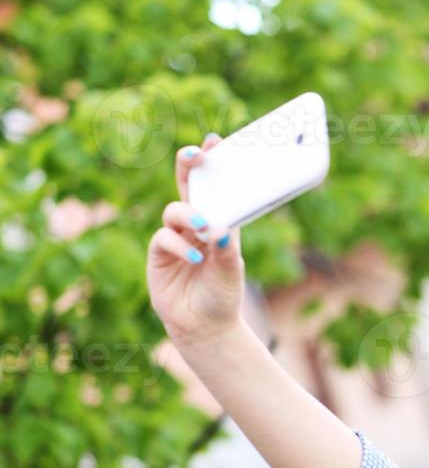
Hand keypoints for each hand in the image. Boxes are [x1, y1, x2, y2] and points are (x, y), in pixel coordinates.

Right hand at [146, 135, 245, 345]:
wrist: (205, 326)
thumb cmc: (222, 294)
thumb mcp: (232, 270)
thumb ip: (227, 248)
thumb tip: (220, 226)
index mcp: (218, 221)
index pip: (214, 187)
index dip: (212, 163)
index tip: (215, 141)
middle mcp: (195, 224)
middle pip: (187, 186)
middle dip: (188, 165)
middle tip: (196, 154)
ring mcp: (175, 237)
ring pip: (174, 209)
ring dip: (188, 214)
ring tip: (204, 227)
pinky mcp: (158, 254)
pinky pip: (164, 237)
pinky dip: (180, 244)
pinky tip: (196, 257)